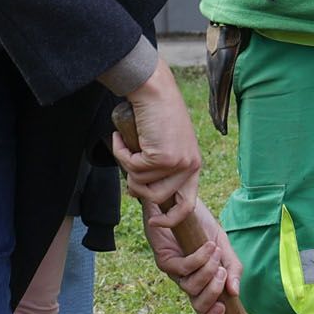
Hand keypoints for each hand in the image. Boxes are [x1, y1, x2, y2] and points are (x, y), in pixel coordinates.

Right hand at [113, 72, 203, 226]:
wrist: (153, 91)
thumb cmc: (155, 115)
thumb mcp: (164, 146)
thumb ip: (158, 170)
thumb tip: (139, 193)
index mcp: (193, 166)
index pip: (187, 205)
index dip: (170, 219)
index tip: (154, 222)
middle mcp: (190, 166)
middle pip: (156, 198)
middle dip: (136, 187)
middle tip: (128, 167)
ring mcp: (177, 163)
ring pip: (141, 184)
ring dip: (127, 166)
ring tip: (126, 145)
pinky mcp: (162, 157)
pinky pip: (131, 168)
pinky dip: (121, 153)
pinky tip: (121, 137)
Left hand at [145, 197, 239, 313]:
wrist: (179, 201)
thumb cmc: (200, 224)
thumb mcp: (223, 245)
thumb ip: (232, 267)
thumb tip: (235, 292)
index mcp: (202, 280)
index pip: (205, 308)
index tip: (224, 310)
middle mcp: (187, 280)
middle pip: (198, 304)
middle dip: (213, 294)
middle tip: (222, 274)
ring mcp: (174, 272)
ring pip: (191, 287)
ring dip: (208, 272)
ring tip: (215, 254)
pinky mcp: (164, 260)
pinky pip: (183, 268)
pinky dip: (198, 259)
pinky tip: (207, 247)